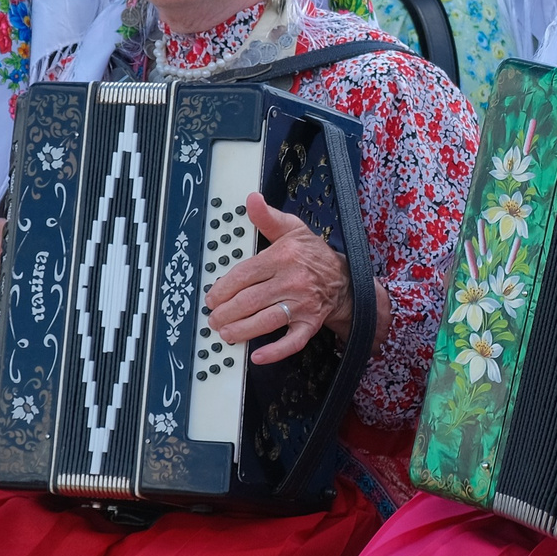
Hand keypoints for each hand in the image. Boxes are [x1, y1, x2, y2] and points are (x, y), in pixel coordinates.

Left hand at [203, 192, 360, 365]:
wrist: (344, 279)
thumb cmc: (312, 255)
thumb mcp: (291, 230)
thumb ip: (267, 218)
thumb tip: (251, 199)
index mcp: (283, 257)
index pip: (244, 275)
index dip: (223, 288)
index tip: (212, 297)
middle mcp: (292, 281)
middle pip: (250, 300)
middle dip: (226, 312)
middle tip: (213, 318)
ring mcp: (302, 304)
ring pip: (266, 320)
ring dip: (241, 330)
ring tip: (225, 334)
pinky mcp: (310, 324)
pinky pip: (292, 341)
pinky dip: (275, 351)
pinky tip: (258, 356)